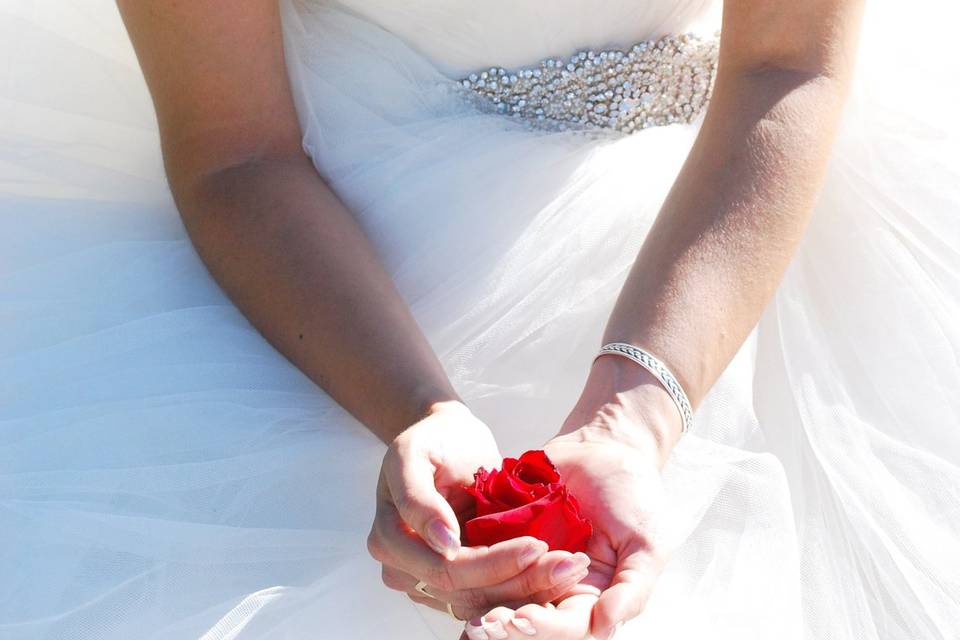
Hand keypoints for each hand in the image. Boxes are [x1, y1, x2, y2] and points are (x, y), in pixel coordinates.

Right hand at [367, 400, 587, 620]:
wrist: (447, 439)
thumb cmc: (431, 440)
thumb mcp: (413, 455)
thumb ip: (418, 498)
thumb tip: (443, 543)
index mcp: (389, 540)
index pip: (445, 568)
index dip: (491, 563)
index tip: (537, 544)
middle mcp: (406, 569)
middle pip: (467, 591)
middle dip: (520, 580)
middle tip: (568, 564)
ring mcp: (432, 580)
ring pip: (484, 602)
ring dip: (531, 590)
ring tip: (571, 570)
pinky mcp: (461, 580)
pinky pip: (494, 595)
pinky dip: (529, 588)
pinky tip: (561, 574)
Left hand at [465, 357, 681, 639]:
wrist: (604, 445)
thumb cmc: (634, 494)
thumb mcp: (648, 543)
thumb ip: (633, 588)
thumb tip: (606, 625)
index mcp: (591, 597)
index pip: (566, 627)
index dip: (543, 627)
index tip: (520, 621)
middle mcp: (557, 588)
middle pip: (528, 620)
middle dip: (505, 625)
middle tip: (480, 627)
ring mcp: (529, 564)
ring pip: (501, 595)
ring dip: (483, 603)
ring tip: (465, 612)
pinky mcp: (506, 537)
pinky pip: (486, 559)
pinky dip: (471, 567)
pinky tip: (452, 568)